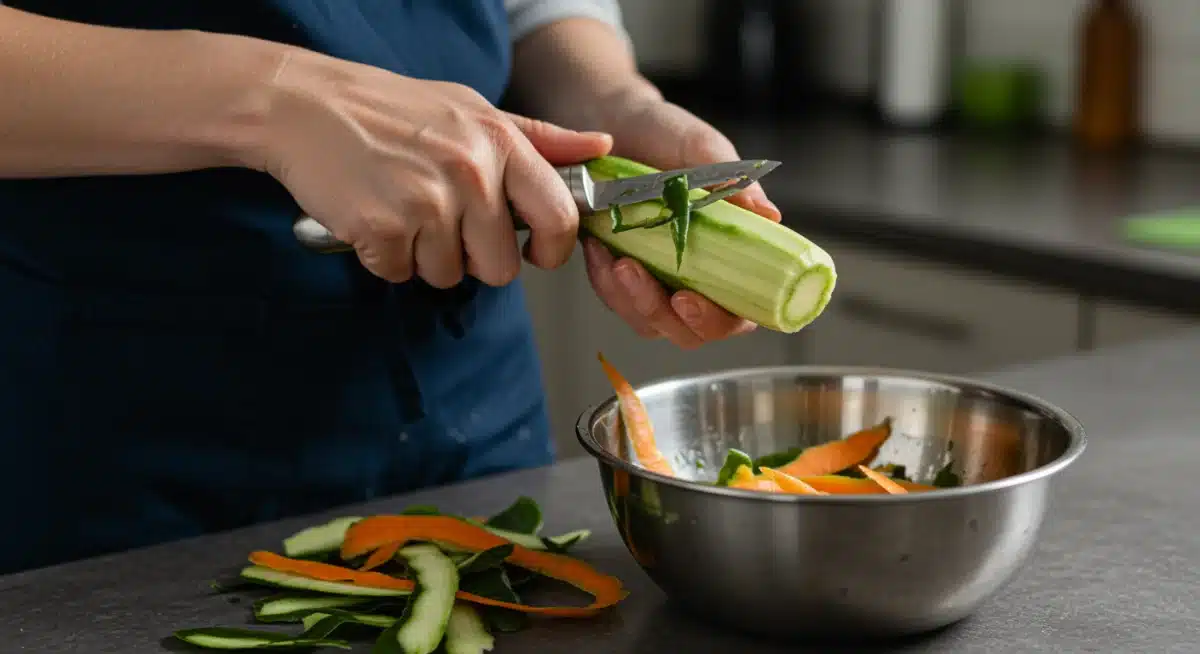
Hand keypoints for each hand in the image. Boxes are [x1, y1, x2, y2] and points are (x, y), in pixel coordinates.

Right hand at [256, 48, 611, 285]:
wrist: (303, 105)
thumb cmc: (390, 108)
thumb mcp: (472, 110)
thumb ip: (539, 138)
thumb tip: (600, 146)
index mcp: (499, 142)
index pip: (558, 217)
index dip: (552, 248)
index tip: (534, 251)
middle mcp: (469, 173)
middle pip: (499, 268)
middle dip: (474, 259)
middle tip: (443, 221)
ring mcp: (425, 203)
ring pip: (447, 276)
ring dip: (424, 256)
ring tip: (402, 208)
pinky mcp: (382, 229)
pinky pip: (400, 274)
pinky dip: (385, 257)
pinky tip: (373, 216)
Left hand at [582, 91, 780, 349]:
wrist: (617, 122)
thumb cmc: (668, 134)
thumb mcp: (703, 149)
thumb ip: (734, 181)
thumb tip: (768, 214)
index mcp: (736, 255)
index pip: (741, 314)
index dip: (718, 320)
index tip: (688, 299)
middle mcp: (701, 276)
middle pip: (690, 331)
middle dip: (660, 313)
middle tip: (632, 272)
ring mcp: (661, 280)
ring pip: (648, 321)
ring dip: (627, 299)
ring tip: (612, 257)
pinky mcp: (625, 275)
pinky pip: (615, 298)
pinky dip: (605, 281)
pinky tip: (597, 249)